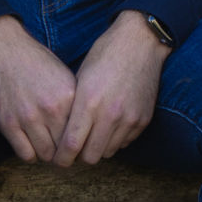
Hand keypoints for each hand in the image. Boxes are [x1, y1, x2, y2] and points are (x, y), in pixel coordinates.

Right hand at [0, 16, 77, 162]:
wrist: (4, 50)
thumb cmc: (37, 63)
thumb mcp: (65, 77)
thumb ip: (76, 102)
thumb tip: (87, 129)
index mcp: (68, 96)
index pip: (83, 133)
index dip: (82, 143)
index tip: (80, 146)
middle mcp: (50, 108)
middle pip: (66, 148)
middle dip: (67, 153)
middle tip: (64, 152)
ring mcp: (28, 117)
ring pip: (46, 155)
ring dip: (48, 154)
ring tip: (48, 147)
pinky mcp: (8, 123)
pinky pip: (25, 154)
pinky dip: (30, 154)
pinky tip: (31, 145)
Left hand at [55, 11, 169, 166]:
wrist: (140, 41)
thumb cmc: (105, 54)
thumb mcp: (80, 78)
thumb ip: (74, 108)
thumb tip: (64, 135)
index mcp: (89, 102)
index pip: (71, 145)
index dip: (62, 158)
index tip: (58, 159)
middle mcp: (110, 114)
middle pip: (90, 157)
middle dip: (80, 156)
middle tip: (76, 149)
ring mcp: (129, 118)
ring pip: (108, 152)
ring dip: (99, 147)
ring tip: (94, 135)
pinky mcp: (143, 120)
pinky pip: (125, 142)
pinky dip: (116, 139)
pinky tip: (111, 124)